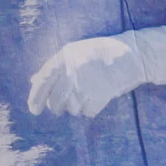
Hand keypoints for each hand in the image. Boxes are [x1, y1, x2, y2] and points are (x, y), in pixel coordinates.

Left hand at [28, 28, 165, 117]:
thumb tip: (33, 81)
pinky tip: (99, 97)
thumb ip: (54, 67)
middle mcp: (72, 72)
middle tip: (63, 107)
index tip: (33, 110)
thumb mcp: (74, 53)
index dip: (35, 98)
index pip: (42, 82)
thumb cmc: (101, 53)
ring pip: (72, 109)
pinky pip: (89, 112)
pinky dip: (92, 108)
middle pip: (55, 102)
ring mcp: (86, 85)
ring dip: (77, 106)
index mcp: (64, 59)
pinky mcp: (100, 96)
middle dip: (58, 107)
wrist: (132, 55)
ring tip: (88, 94)